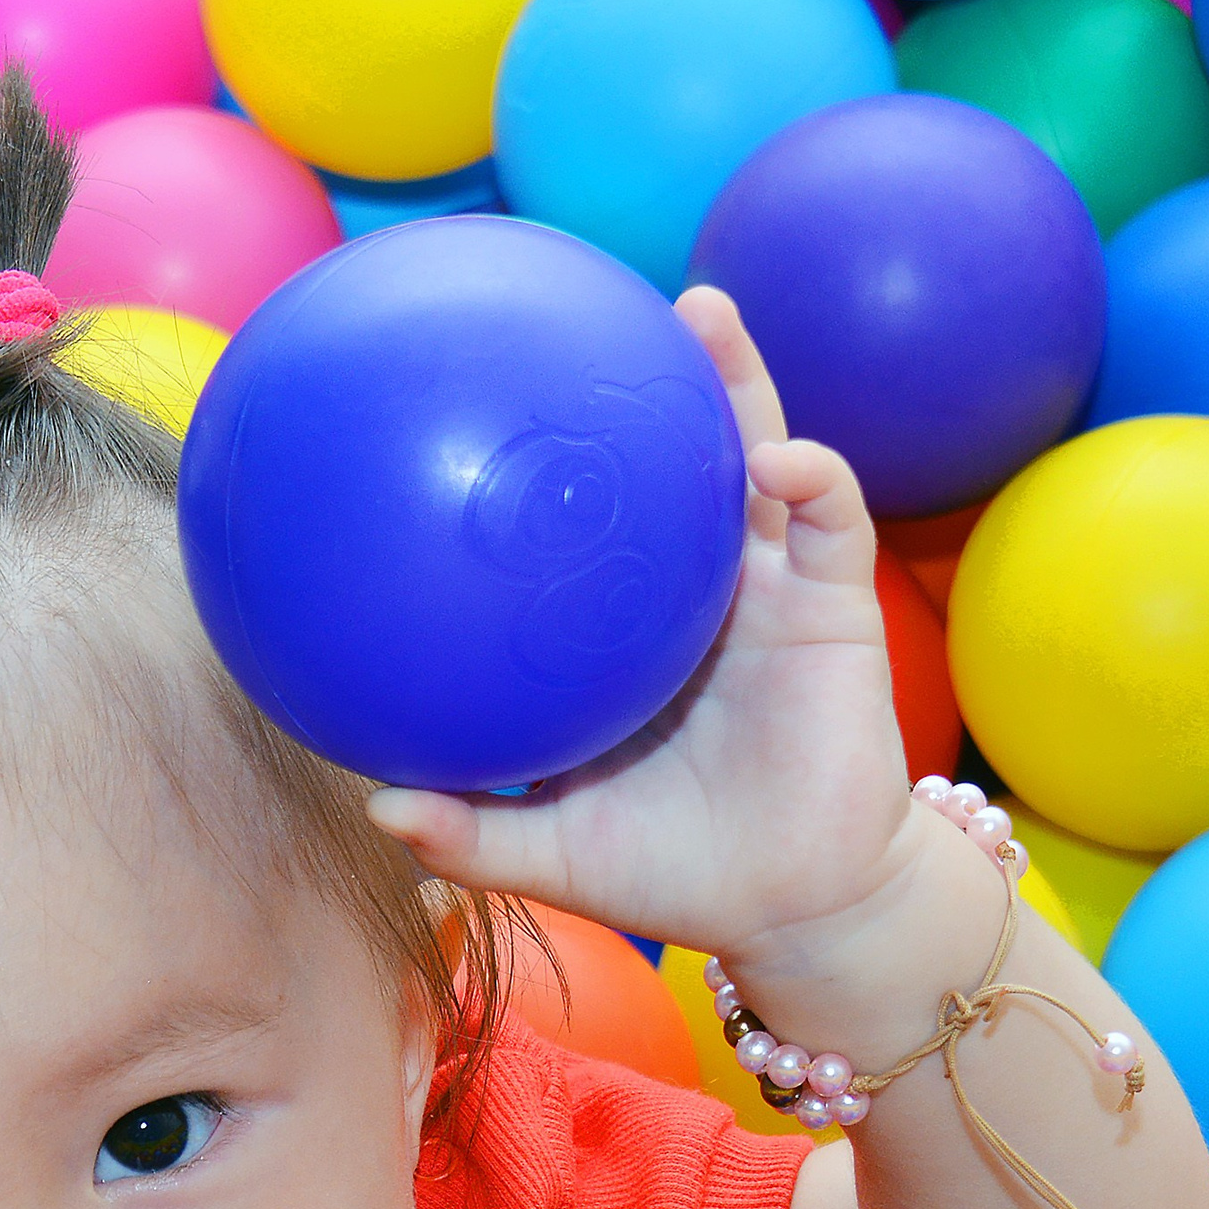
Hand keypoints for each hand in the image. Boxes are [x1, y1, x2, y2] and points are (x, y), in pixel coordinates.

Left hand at [368, 287, 920, 965]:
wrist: (794, 906)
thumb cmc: (675, 872)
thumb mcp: (557, 852)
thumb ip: (472, 829)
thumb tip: (374, 805)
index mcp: (625, 630)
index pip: (580, 530)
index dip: (541, 465)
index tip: (474, 395)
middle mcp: (692, 590)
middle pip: (664, 465)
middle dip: (639, 382)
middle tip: (588, 302)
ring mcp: (765, 586)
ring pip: (754, 457)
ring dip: (737, 382)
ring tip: (701, 311)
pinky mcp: (834, 606)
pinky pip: (829, 522)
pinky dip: (813, 479)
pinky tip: (783, 462)